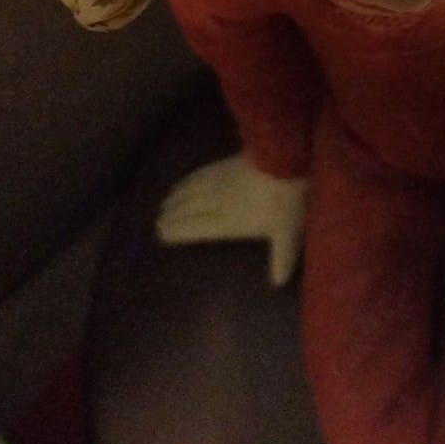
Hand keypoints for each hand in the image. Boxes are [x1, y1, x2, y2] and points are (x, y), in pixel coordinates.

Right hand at [155, 152, 307, 286]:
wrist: (285, 159)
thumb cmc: (287, 201)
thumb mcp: (287, 233)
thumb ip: (282, 258)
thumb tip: (279, 283)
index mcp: (228, 222)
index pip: (196, 228)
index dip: (178, 231)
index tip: (162, 234)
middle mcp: (217, 202)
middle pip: (189, 209)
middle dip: (172, 216)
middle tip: (157, 220)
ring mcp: (219, 181)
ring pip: (191, 192)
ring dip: (176, 198)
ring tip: (165, 203)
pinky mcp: (225, 163)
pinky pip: (199, 174)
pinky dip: (187, 180)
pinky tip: (182, 182)